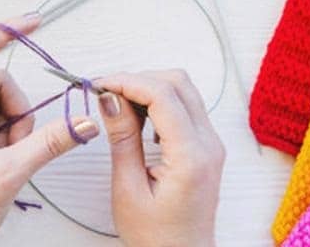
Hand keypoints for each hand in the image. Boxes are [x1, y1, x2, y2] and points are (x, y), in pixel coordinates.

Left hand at [0, 14, 99, 246]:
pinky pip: (0, 121)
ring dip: (16, 127)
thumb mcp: (10, 173)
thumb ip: (50, 142)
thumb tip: (85, 120)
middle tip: (16, 145)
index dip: (4, 32)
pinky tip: (4, 161)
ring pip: (3, 103)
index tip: (35, 20)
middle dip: (17, 110)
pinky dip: (12, 137)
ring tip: (7, 159)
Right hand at [96, 70, 224, 246]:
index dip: (127, 81)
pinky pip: (185, 106)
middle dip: (138, 79)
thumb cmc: (155, 237)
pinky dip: (159, 101)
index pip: (162, 95)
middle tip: (105, 94)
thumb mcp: (129, 189)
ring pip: (183, 90)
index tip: (97, 85)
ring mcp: (211, 143)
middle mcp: (209, 144)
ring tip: (118, 106)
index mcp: (191, 157)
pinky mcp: (206, 145)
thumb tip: (109, 98)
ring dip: (148, 88)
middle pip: (178, 82)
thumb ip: (122, 138)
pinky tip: (137, 119)